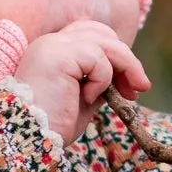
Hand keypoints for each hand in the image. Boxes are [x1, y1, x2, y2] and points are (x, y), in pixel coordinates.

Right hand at [13, 19, 148, 144]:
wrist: (30, 139)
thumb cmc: (52, 126)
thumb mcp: (83, 101)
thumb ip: (100, 83)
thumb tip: (125, 79)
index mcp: (54, 50)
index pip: (92, 34)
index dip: (116, 55)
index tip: (129, 86)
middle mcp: (52, 42)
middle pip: (102, 33)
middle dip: (127, 59)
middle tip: (141, 87)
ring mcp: (54, 45)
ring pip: (105, 42)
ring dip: (124, 68)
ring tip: (127, 95)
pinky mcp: (59, 55)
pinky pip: (97, 58)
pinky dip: (102, 79)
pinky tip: (88, 97)